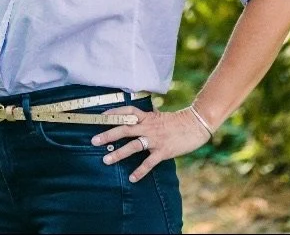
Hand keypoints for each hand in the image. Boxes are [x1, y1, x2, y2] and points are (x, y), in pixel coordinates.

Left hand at [91, 106, 210, 181]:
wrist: (196, 124)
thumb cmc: (178, 121)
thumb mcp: (160, 116)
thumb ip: (147, 118)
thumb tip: (136, 117)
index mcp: (147, 117)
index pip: (127, 111)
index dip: (114, 113)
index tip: (101, 116)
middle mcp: (148, 127)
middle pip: (124, 129)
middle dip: (108, 135)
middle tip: (94, 141)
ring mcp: (155, 139)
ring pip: (133, 146)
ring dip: (118, 153)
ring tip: (105, 160)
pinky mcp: (163, 151)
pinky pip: (149, 162)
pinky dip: (140, 171)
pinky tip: (132, 178)